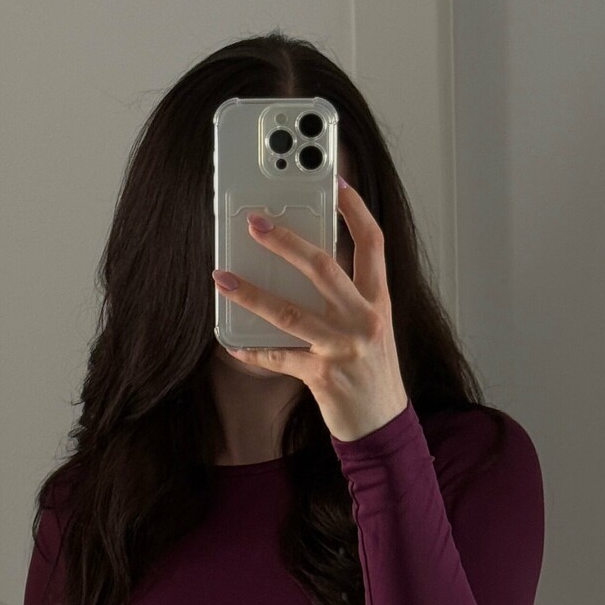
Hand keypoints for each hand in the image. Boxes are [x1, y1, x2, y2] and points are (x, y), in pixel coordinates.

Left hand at [211, 179, 409, 443]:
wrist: (383, 424)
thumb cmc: (372, 370)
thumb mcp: (371, 325)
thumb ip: (348, 294)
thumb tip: (304, 261)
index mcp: (378, 300)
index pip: (372, 243)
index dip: (355, 209)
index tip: (335, 180)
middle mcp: (364, 319)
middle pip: (323, 267)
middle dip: (286, 241)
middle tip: (254, 222)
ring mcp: (343, 348)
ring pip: (291, 312)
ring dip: (251, 293)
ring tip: (222, 277)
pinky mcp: (323, 376)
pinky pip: (279, 358)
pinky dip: (252, 350)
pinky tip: (230, 342)